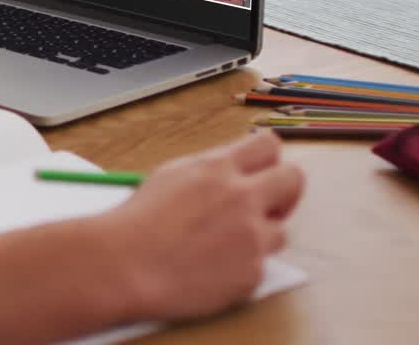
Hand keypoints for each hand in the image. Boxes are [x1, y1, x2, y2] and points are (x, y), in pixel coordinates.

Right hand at [101, 131, 303, 321]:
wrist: (124, 266)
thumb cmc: (138, 223)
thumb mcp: (171, 176)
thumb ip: (211, 170)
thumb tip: (236, 168)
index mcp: (218, 168)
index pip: (269, 146)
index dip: (268, 159)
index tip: (262, 171)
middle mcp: (241, 197)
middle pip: (293, 180)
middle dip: (283, 192)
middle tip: (265, 206)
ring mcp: (251, 237)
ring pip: (280, 231)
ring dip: (258, 236)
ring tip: (221, 246)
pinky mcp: (252, 272)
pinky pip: (260, 265)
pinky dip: (240, 268)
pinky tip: (210, 268)